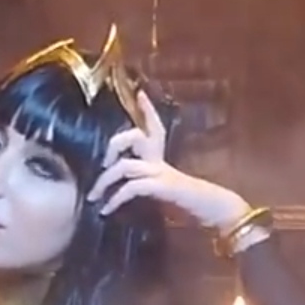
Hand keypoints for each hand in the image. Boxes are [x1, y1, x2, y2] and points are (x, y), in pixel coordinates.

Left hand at [89, 91, 246, 234]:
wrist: (210, 210)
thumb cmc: (185, 202)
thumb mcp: (159, 189)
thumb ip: (142, 182)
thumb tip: (119, 184)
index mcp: (160, 158)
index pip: (155, 127)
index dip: (148, 110)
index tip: (140, 94)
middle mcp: (160, 161)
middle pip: (135, 137)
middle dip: (113, 147)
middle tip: (101, 164)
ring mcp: (161, 173)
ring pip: (125, 165)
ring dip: (104, 182)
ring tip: (93, 197)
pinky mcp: (161, 187)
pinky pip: (132, 187)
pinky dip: (116, 198)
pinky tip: (107, 210)